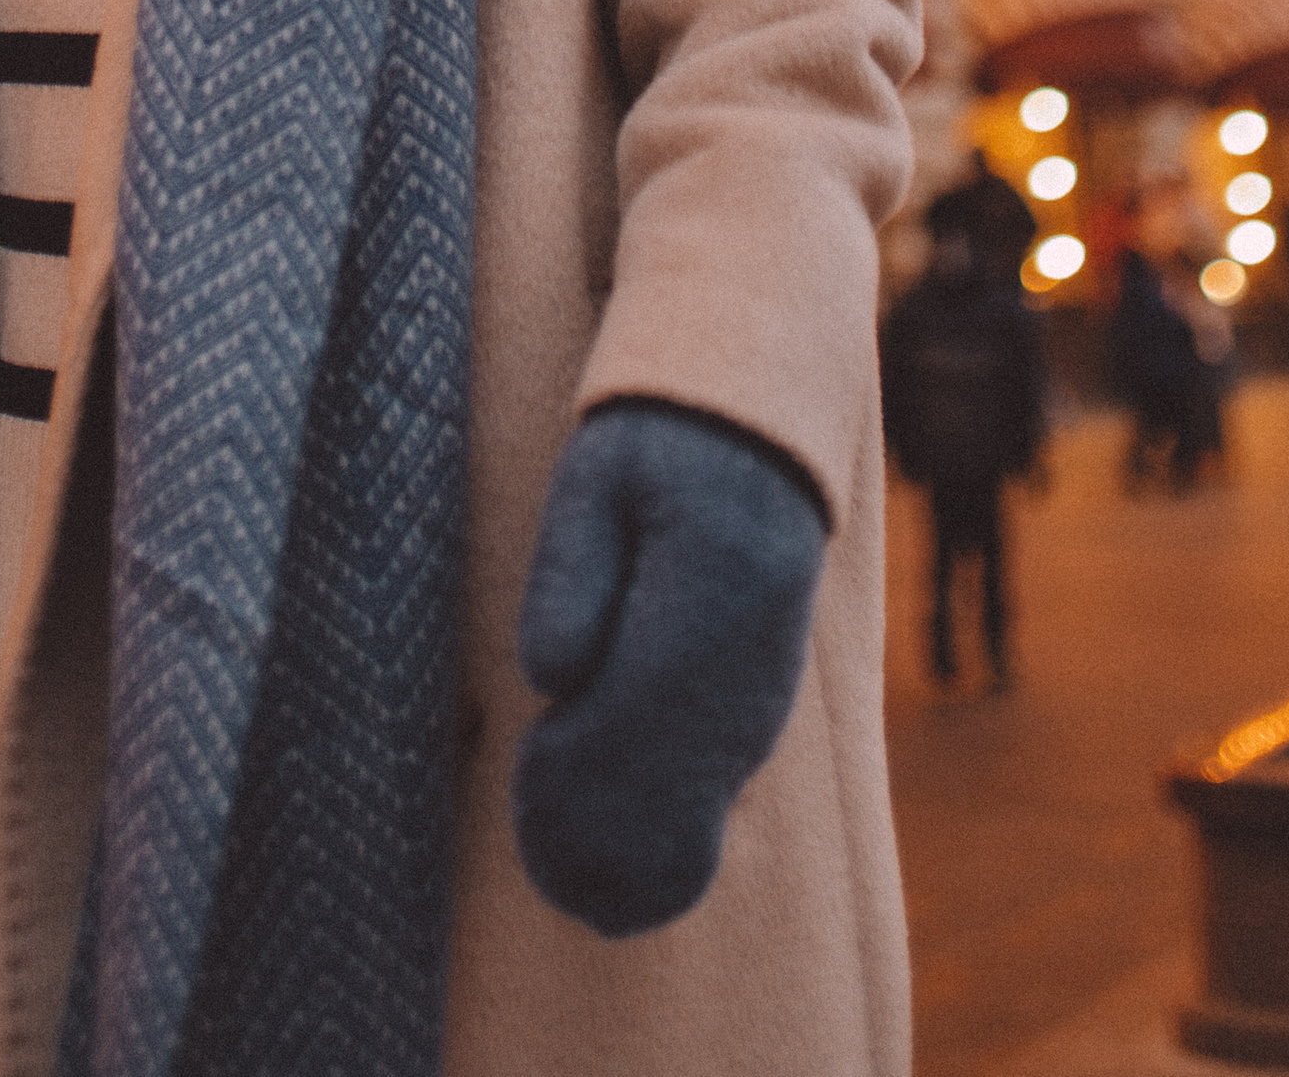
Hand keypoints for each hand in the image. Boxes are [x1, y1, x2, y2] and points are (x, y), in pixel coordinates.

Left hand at [513, 399, 826, 938]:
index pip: (632, 723)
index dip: (568, 764)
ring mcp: (755, 718)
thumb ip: (570, 569)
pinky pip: (695, 825)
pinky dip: (636, 840)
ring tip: (550, 794)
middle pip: (656, 801)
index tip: (534, 744)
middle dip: (576, 819)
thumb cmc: (657, 454)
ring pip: (681, 834)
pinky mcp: (748, 737)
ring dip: (603, 842)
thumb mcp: (599, 475)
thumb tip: (551, 679)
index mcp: (713, 599)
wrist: (756, 447)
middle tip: (532, 769)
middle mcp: (747, 679)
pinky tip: (584, 816)